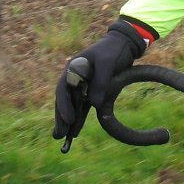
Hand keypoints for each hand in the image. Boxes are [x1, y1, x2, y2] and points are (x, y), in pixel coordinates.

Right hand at [52, 19, 148, 141]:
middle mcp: (74, 77)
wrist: (124, 44)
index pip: (63, 88)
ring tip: (62, 138)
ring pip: (72, 105)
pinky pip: (82, 106)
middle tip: (59, 135)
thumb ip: (100, 82)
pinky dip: (78, 118)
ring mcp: (82, 85)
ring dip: (67, 121)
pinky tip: (75, 132)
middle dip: (61, 118)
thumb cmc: (113, 51)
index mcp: (74, 68)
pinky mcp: (91, 91)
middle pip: (64, 100)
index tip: (68, 119)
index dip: (64, 105)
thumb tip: (93, 104)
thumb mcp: (107, 63)